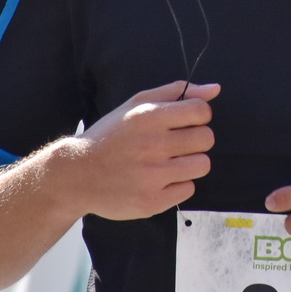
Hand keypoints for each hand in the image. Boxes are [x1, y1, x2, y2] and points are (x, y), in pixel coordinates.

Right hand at [58, 81, 218, 219]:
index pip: (201, 111)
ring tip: (169, 163)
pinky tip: (159, 180)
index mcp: (148, 118)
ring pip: (202, 165)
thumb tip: (215, 89)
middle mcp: (152, 146)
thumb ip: (176, 93)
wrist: (76, 175)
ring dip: (190, 163)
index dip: (199, 116)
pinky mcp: (152, 202)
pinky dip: (178, 185)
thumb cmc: (110, 136)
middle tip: (177, 144)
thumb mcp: (135, 105)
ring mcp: (153, 176)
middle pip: (206, 139)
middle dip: (196, 140)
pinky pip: (188, 189)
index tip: (186, 122)